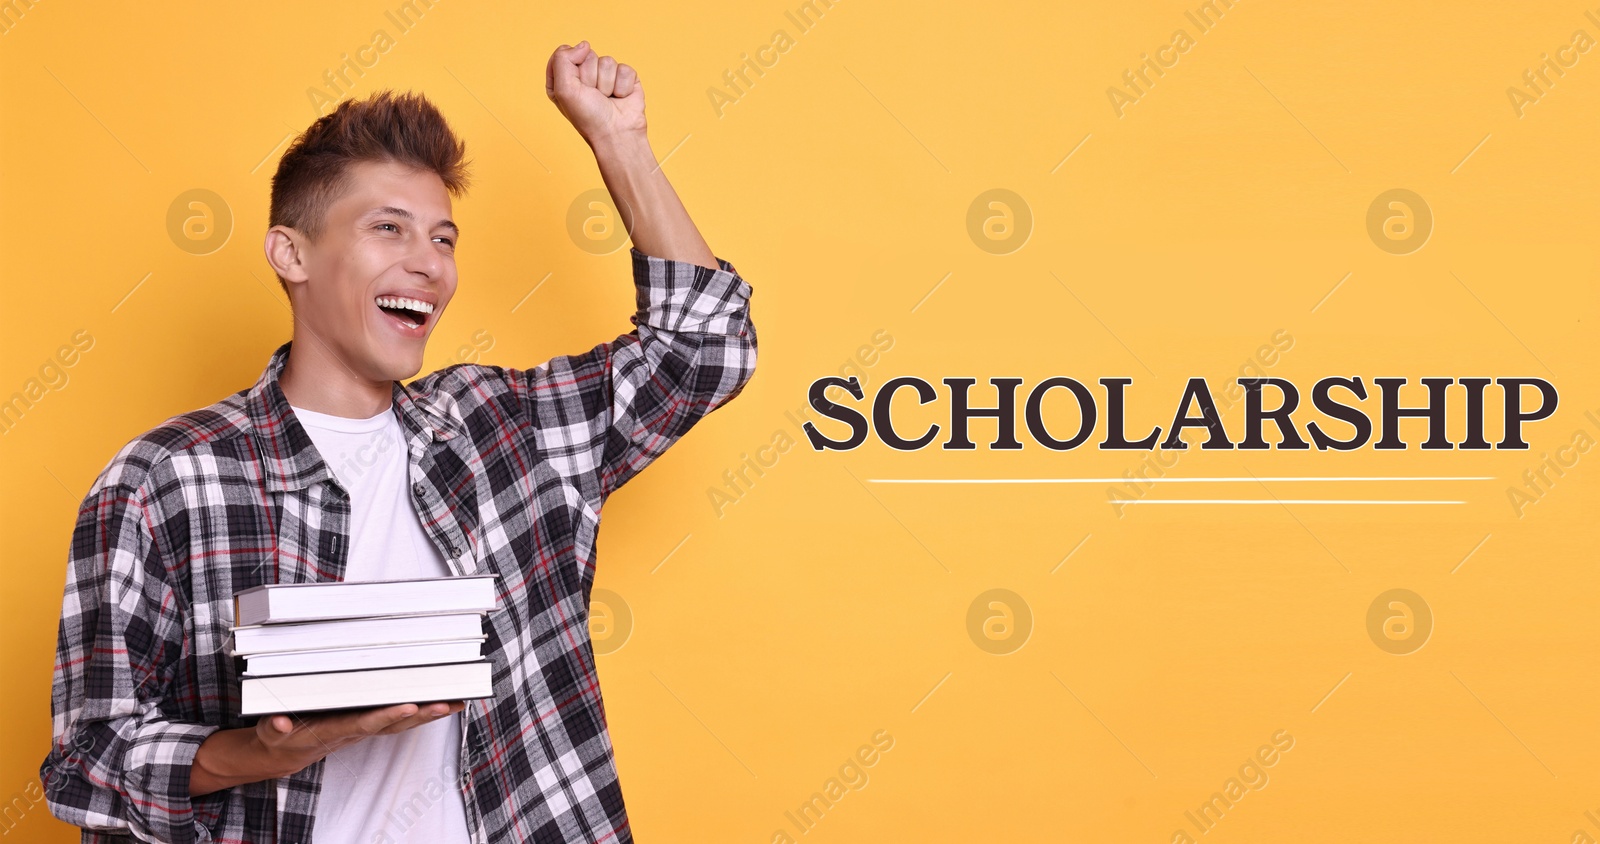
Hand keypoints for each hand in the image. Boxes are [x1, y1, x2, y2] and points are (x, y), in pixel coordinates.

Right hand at [191, 701, 465, 794]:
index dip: (387, 716)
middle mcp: (356, 730)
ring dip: (430, 713)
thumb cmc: (282, 738)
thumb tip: (282, 723)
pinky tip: (443, 700)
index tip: (409, 706)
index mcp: (334, 731)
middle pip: (394, 724)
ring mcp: (365, 726)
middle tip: (446, 703)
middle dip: (421, 715)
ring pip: (403, 722)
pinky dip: (423, 711)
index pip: (365, 723)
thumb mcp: (271, 733)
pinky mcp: (369, 722)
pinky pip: (401, 717)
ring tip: (457, 701)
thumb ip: (276, 727)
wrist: (289, 751)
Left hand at [545, 41, 645, 145]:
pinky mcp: (625, 78)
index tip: (575, 87)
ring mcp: (606, 76)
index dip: (571, 67)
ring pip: (607, 61)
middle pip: (587, 56)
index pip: (564, 54)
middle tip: (593, 96)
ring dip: (607, 84)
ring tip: (607, 99)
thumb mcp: (563, 89)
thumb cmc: (588, 117)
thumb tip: (584, 45)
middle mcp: (584, 76)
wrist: (616, 133)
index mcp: (564, 78)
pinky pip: (624, 68)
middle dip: (590, 77)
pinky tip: (620, 98)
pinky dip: (622, 86)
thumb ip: (563, 60)